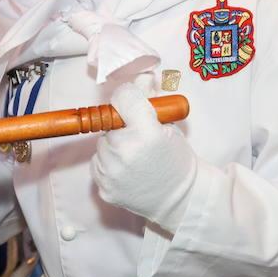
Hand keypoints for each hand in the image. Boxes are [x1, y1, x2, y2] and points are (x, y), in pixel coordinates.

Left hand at [91, 83, 197, 229]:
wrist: (180, 200)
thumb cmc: (177, 161)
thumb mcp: (170, 127)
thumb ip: (152, 101)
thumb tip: (140, 76)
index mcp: (147, 133)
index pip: (124, 96)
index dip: (129, 97)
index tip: (132, 103)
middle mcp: (126, 152)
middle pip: (110, 121)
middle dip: (121, 125)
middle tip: (138, 138)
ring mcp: (112, 172)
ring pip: (101, 144)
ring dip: (114, 146)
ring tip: (134, 157)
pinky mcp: (104, 188)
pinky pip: (98, 164)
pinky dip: (109, 164)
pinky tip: (127, 170)